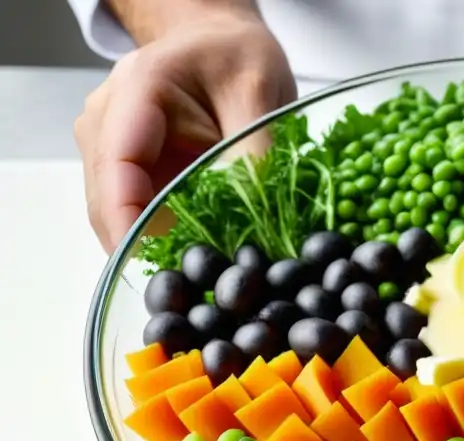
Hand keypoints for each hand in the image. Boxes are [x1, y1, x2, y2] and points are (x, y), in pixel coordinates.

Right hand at [75, 10, 296, 252]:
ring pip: (119, 215)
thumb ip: (253, 155)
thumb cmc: (237, 58)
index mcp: (136, 91)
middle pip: (109, 200)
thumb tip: (259, 222)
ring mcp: (111, 149)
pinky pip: (139, 215)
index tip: (155, 259)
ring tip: (203, 267)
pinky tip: (199, 250)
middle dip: (145, 242)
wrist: (223, 44)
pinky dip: (166, 237)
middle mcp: (108, 122)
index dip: (130, 218)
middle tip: (194, 277)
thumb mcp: (259, 95)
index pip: (118, 164)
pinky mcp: (129, 173)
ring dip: (157, 244)